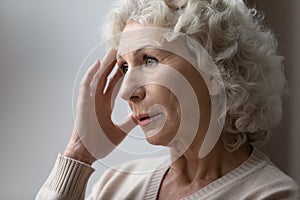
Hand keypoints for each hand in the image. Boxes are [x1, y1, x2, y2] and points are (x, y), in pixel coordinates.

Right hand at [64, 49, 135, 164]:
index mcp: (105, 105)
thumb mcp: (120, 131)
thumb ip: (129, 122)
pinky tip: (98, 64)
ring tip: (113, 51)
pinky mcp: (83, 103)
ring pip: (97, 77)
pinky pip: (86, 85)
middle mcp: (97, 100)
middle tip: (122, 52)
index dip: (121, 75)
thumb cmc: (99, 144)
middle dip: (114, 65)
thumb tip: (142, 116)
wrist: (86, 154)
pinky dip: (91, 74)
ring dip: (104, 64)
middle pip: (106, 78)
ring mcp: (89, 100)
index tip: (130, 65)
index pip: (114, 86)